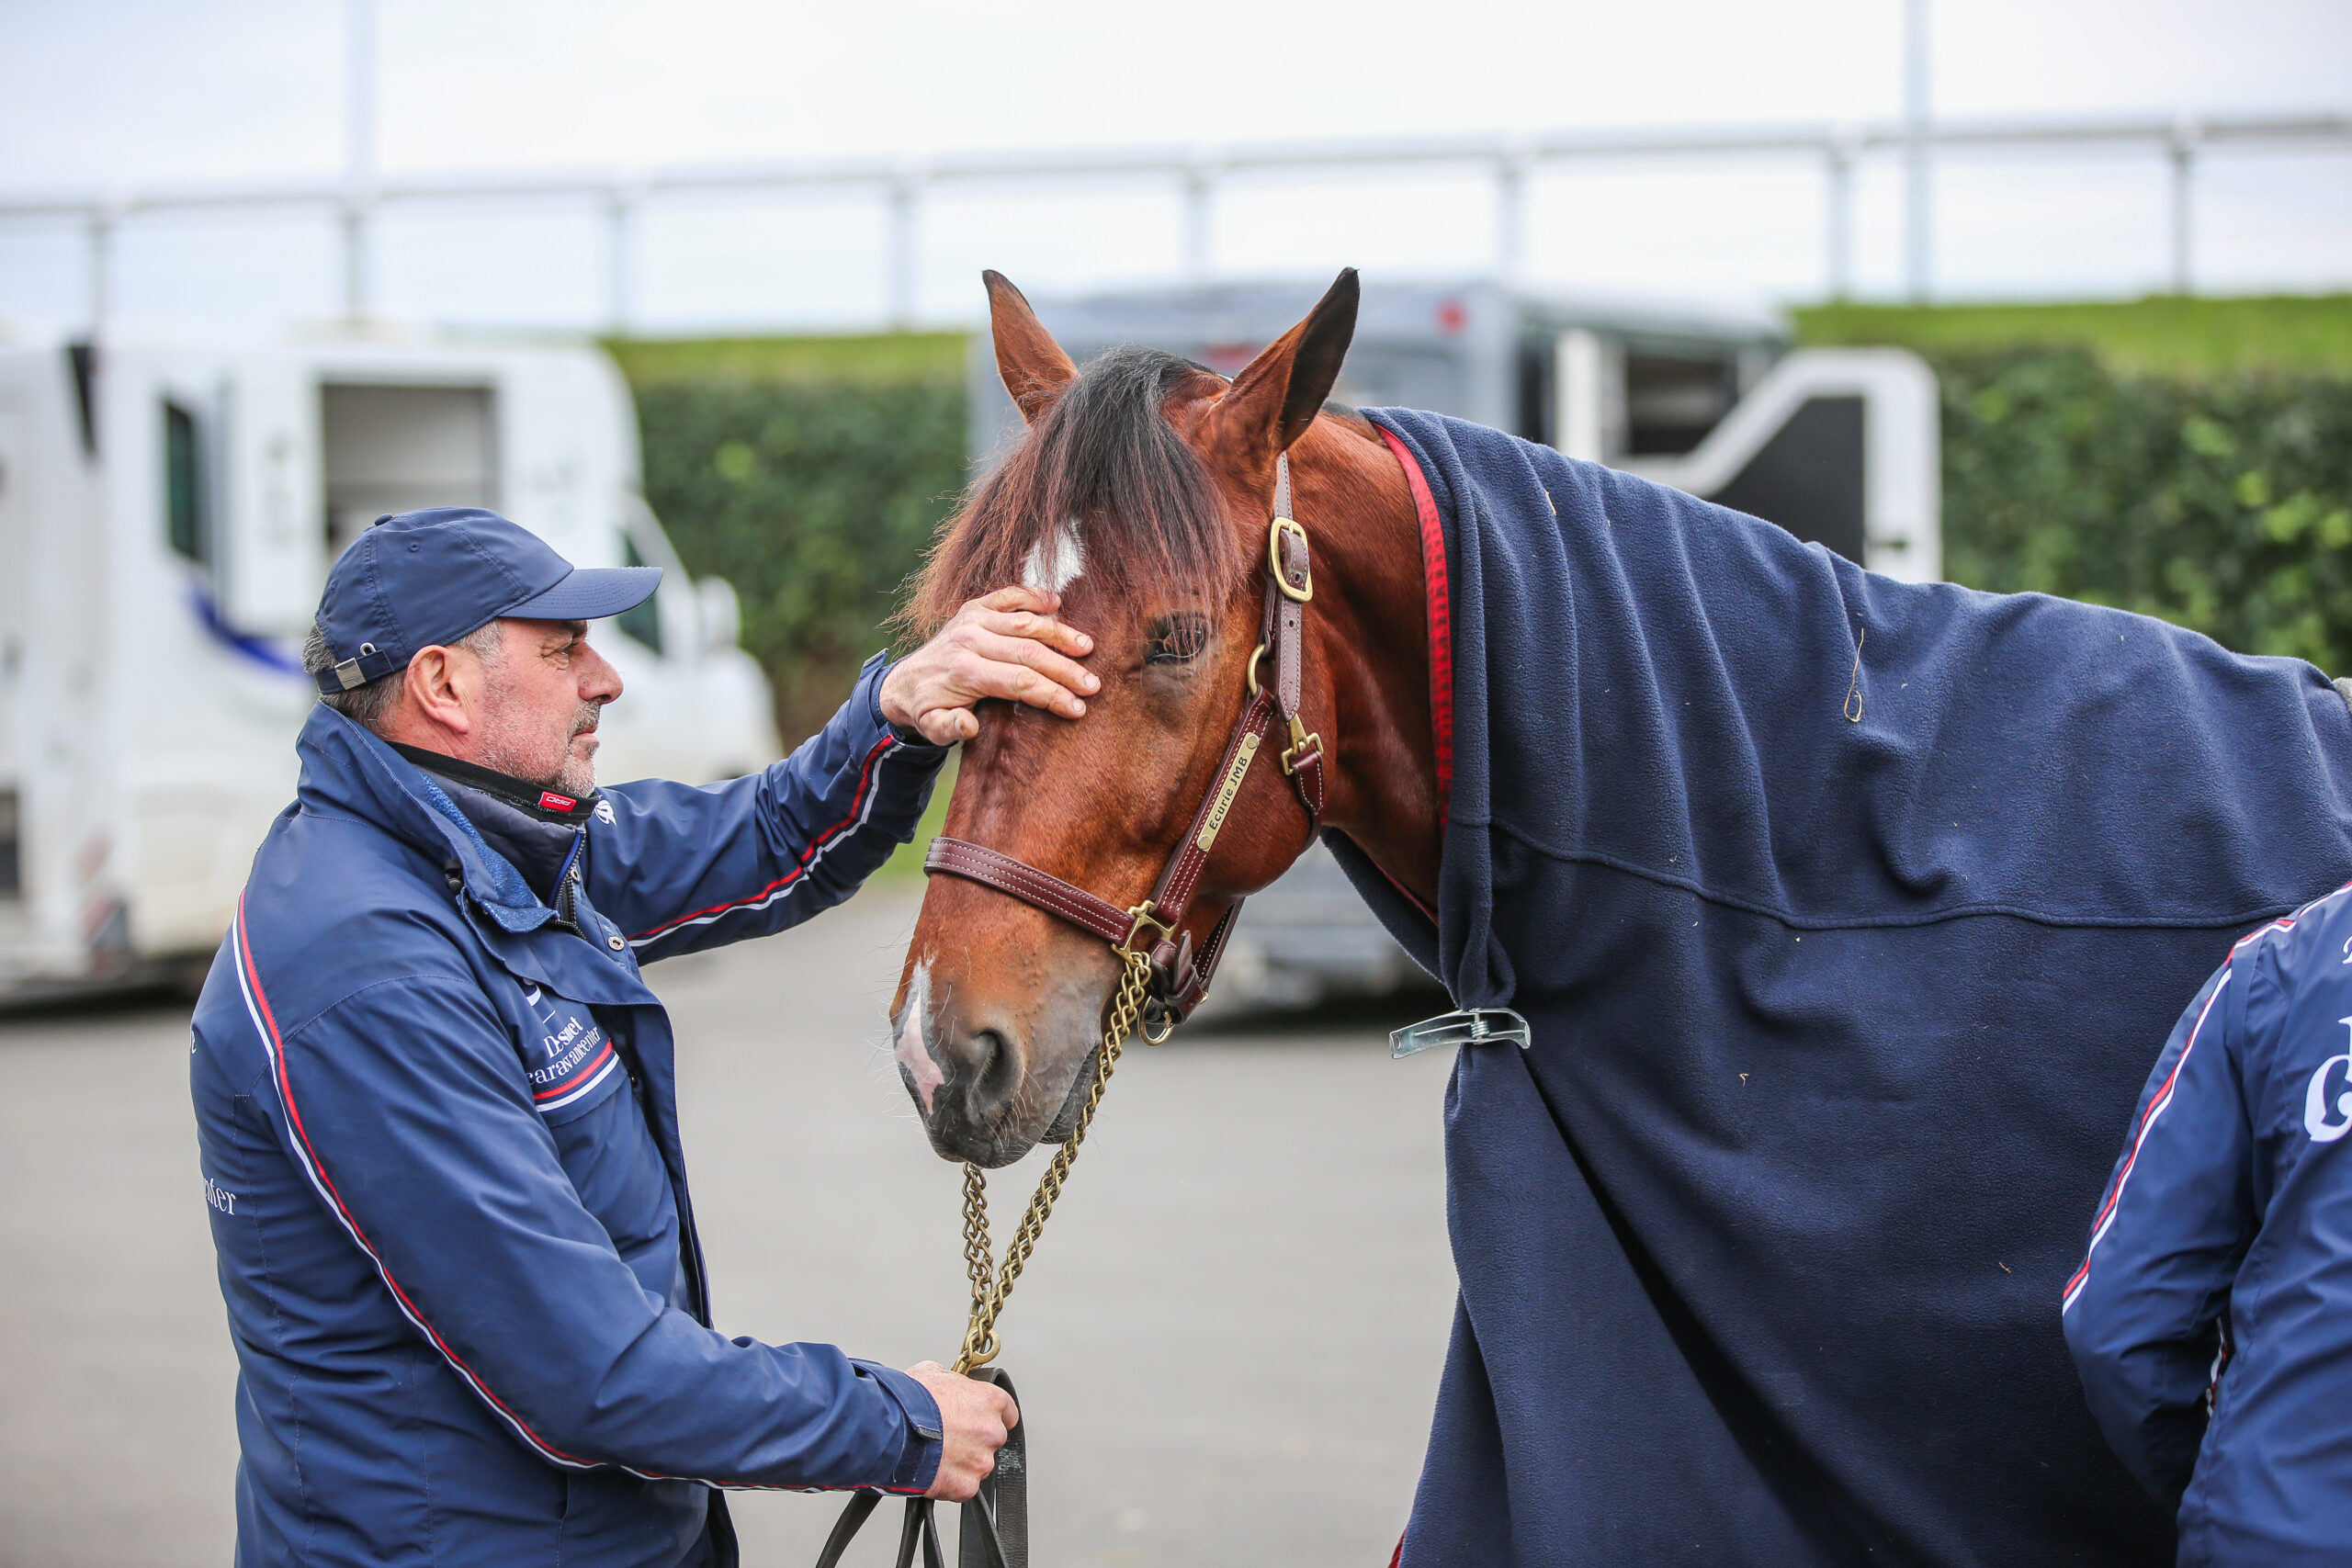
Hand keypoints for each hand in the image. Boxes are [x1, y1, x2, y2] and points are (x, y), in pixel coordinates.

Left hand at [880, 587, 1096, 745]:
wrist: (905, 680)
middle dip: (1065, 669)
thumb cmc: (927, 707)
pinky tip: (1058, 604)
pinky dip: (1034, 596)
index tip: (1078, 708)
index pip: (1019, 681)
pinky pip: (1008, 595)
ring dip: (1060, 634)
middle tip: (1094, 683)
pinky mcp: (974, 606)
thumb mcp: (931, 727)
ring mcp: (972, 618)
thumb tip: (969, 725)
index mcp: (964, 671)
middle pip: (1029, 652)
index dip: (1052, 695)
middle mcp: (969, 639)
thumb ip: (948, 728)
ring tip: (1088, 646)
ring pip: (1025, 622)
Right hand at [904, 1360, 1018, 1500]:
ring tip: (936, 1454)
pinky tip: (933, 1470)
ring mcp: (981, 1461)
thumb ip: (951, 1381)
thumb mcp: (931, 1373)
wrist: (890, 1432)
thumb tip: (947, 1383)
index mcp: (990, 1401)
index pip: (1007, 1412)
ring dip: (962, 1462)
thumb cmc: (909, 1401)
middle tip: (949, 1437)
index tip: (979, 1420)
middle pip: (991, 1439)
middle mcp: (992, 1432)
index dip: (990, 1416)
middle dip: (973, 1440)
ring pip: (978, 1464)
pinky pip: (963, 1486)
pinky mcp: (966, 1486)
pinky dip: (951, 1482)